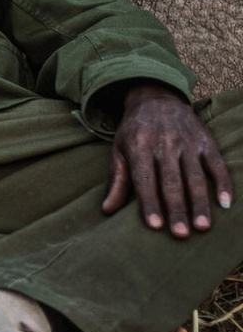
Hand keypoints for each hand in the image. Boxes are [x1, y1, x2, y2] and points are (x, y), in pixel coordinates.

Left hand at [102, 82, 232, 237]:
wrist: (155, 98)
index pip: (144, 179)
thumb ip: (117, 180)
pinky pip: (216, 164)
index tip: (155, 226)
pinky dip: (223, 183)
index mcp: (139, 146)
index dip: (149, 203)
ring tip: (202, 227)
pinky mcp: (205, 142)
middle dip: (176, 208)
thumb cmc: (135, 131)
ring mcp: (187, 142)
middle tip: (181, 234)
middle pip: (171, 181)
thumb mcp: (119, 150)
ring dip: (199, 202)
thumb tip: (106, 210)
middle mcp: (164, 144)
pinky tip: (226, 203)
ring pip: (195, 176)